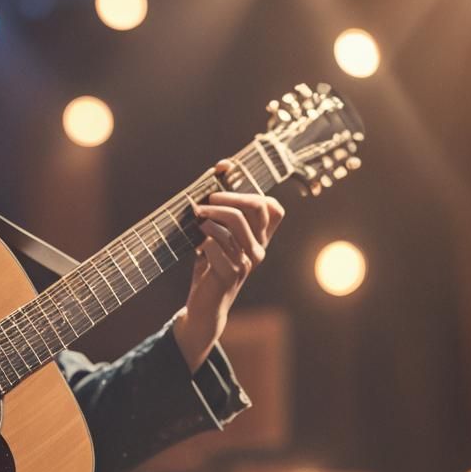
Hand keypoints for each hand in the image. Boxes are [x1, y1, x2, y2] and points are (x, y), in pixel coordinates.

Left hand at [172, 160, 284, 370]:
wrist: (204, 305)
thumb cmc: (209, 265)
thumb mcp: (214, 234)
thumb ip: (217, 207)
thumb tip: (221, 166)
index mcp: (259, 238)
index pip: (273, 208)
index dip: (251, 187)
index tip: (225, 175)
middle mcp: (259, 249)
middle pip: (255, 208)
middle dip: (227, 197)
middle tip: (205, 201)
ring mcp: (247, 262)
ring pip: (234, 224)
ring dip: (210, 217)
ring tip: (197, 219)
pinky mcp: (231, 275)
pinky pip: (217, 246)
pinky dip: (204, 241)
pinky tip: (198, 247)